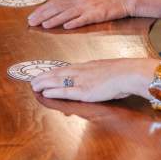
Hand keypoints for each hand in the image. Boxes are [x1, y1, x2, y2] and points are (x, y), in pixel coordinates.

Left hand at [27, 0, 140, 28]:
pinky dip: (75, 22)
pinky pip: (84, 19)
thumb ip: (71, 6)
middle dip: (43, 15)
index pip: (54, 3)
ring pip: (68, 13)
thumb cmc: (103, 2)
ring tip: (44, 25)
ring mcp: (87, 7)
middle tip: (31, 22)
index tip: (31, 17)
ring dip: (55, 19)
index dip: (41, 10)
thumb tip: (56, 13)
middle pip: (57, 8)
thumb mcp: (84, 1)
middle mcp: (78, 1)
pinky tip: (67, 26)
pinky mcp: (97, 14)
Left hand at [31, 58, 154, 102]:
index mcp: (85, 66)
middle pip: (57, 73)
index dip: (51, 72)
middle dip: (43, 77)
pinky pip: (66, 92)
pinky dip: (54, 92)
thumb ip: (95, 76)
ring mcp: (81, 81)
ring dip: (44, 84)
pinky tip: (45, 93)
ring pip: (57, 81)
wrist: (128, 73)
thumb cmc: (120, 73)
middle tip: (32, 81)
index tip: (42, 74)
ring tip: (34, 86)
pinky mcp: (85, 91)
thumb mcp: (104, 71)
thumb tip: (90, 83)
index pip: (63, 68)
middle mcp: (80, 72)